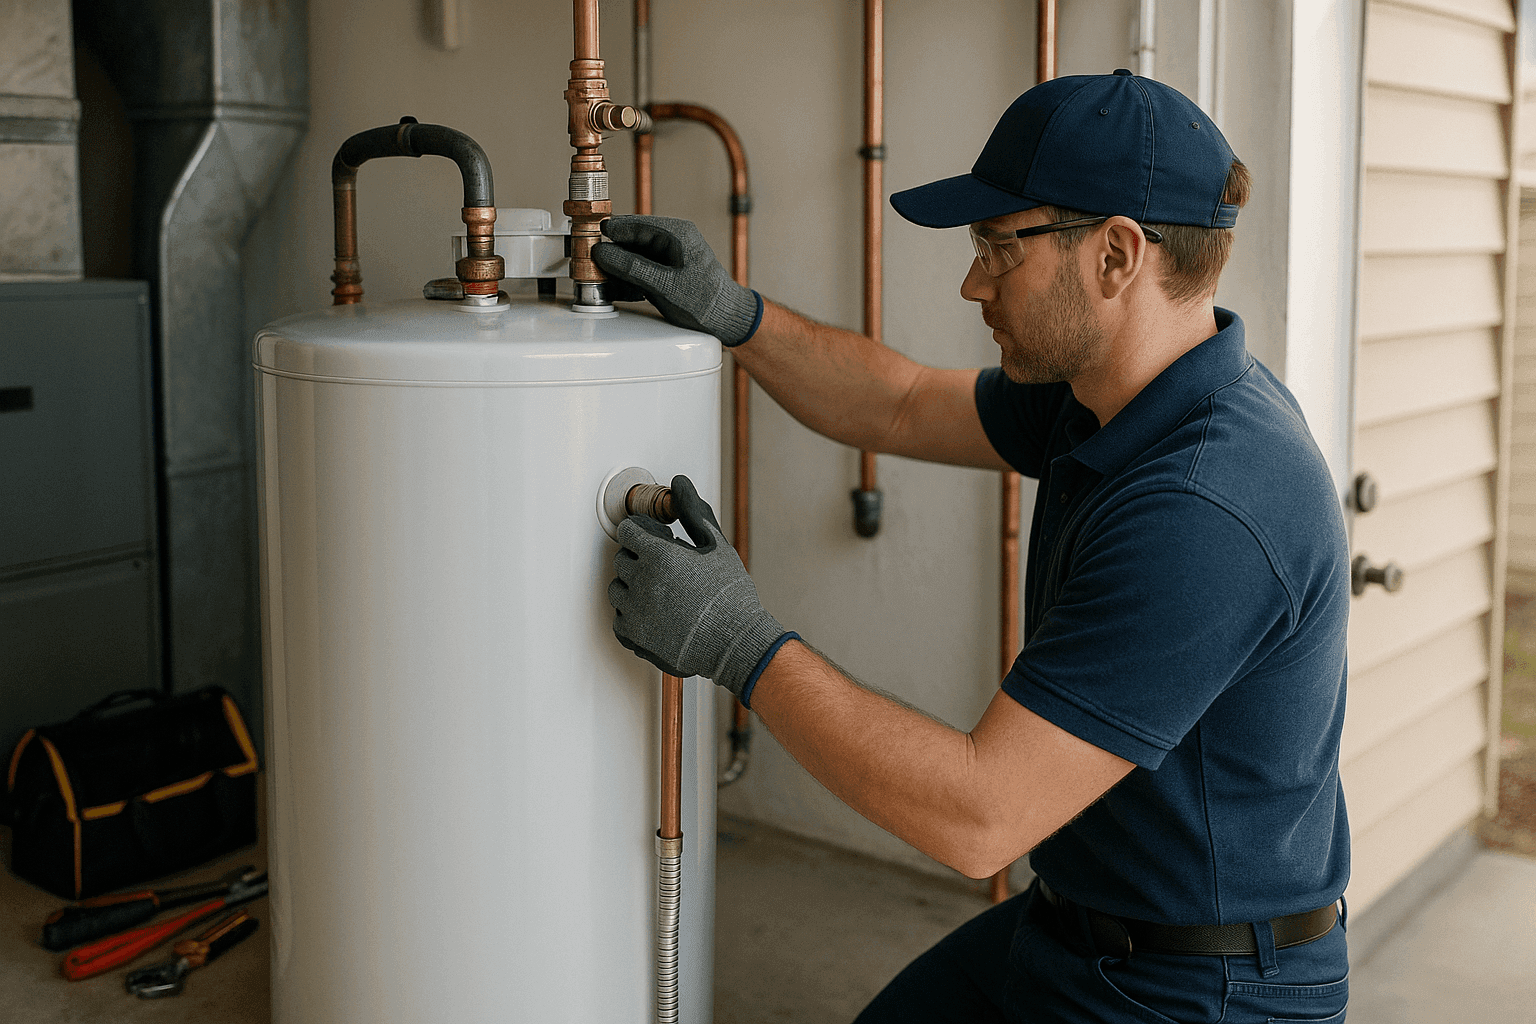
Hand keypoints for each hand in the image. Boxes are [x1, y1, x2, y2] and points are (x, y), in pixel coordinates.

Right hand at [592, 216, 763, 346]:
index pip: (635, 224)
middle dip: (610, 254)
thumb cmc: (707, 301)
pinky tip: (617, 290)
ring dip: (616, 270)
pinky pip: (638, 271)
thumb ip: (632, 268)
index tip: (588, 239)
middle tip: (589, 263)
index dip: (610, 232)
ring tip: (600, 280)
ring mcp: (667, 258)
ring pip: (632, 257)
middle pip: (630, 241)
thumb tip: (603, 254)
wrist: (726, 320)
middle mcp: (671, 241)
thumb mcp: (664, 285)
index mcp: (677, 233)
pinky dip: (627, 280)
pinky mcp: (664, 273)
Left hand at [608, 475, 790, 704]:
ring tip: (662, 592)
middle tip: (666, 568)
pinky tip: (658, 614)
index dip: (642, 532)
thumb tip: (680, 484)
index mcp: (659, 556)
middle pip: (621, 559)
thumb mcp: (716, 545)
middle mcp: (641, 582)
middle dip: (640, 558)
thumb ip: (693, 511)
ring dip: (633, 586)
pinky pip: (619, 618)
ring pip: (617, 588)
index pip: (627, 531)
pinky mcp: (633, 636)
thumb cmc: (730, 596)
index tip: (656, 540)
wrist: (736, 644)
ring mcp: (634, 612)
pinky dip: (633, 615)